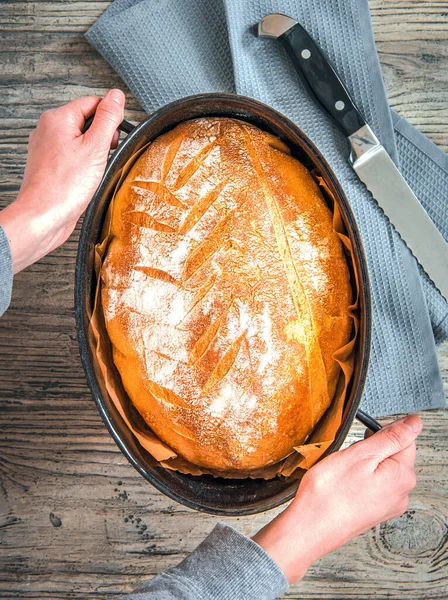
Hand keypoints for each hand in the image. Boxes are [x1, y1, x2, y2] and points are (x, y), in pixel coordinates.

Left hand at [0, 90, 124, 272]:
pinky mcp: (49, 165)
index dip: (110, 120)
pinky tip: (84, 179)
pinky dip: (83, 166)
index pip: (94, 103)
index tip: (114, 138)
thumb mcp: (95, 147)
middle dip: (101, 138)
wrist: (44, 216)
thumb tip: (116, 96)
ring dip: (93, 154)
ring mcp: (47, 147)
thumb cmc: (64, 187)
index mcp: (58, 118)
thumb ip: (108, 118)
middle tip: (102, 157)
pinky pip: (72, 156)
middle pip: (87, 122)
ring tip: (91, 171)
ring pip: (80, 141)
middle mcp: (48, 129)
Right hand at [253, 415, 421, 583]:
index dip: (381, 432)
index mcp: (403, 476)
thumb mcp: (361, 454)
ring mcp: (388, 504)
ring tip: (344, 471)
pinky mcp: (374, 510)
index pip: (406, 439)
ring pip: (381, 468)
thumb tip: (414, 423)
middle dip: (371, 448)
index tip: (363, 437)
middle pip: (393, 454)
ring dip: (363, 463)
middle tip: (350, 456)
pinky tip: (344, 483)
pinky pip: (372, 484)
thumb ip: (392, 437)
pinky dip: (358, 478)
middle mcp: (401, 493)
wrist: (310, 527)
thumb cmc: (330, 494)